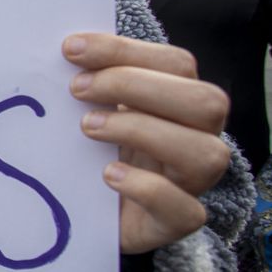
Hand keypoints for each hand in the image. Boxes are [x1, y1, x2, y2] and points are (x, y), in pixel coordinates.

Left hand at [64, 33, 230, 253]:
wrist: (84, 215)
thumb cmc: (90, 152)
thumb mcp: (91, 111)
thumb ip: (89, 81)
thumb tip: (64, 47)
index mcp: (180, 102)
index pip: (176, 65)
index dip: (126, 51)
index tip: (70, 49)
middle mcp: (197, 139)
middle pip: (206, 102)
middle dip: (136, 86)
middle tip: (77, 89)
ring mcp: (191, 184)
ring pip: (207, 154)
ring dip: (143, 131)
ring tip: (87, 127)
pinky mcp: (174, 224)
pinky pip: (186, 211)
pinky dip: (149, 189)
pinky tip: (109, 175)